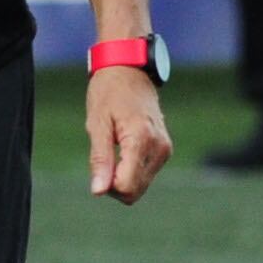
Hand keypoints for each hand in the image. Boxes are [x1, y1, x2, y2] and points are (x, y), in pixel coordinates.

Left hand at [86, 64, 171, 200]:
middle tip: (102, 158)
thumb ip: (99, 160)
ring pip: (140, 187)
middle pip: (134, 191)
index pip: (127, 186)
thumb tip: (98, 192)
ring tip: (113, 149)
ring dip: (122, 177)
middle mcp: (159, 147)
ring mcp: (165, 149)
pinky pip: (145, 175)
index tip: (98, 164)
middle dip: (113, 184)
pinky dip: (130, 170)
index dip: (107, 185)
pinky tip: (123, 149)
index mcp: (141, 140)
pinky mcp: (165, 150)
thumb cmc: (108, 93)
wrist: (129, 71)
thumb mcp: (97, 124)